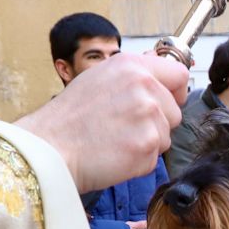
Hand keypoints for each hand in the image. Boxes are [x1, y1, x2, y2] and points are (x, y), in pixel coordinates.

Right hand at [15, 53, 188, 192]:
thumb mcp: (99, 78)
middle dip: (157, 124)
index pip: (179, 74)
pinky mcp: (147, 146)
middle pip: (175, 112)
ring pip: (166, 136)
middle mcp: (144, 86)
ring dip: (146, 143)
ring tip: (115, 140)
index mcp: (132, 66)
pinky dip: (138, 162)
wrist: (50, 148)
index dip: (175, 92)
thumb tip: (158, 70)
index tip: (167, 102)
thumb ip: (133, 76)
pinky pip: (154, 158)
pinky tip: (114, 154)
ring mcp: (148, 116)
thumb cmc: (68, 117)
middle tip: (124, 129)